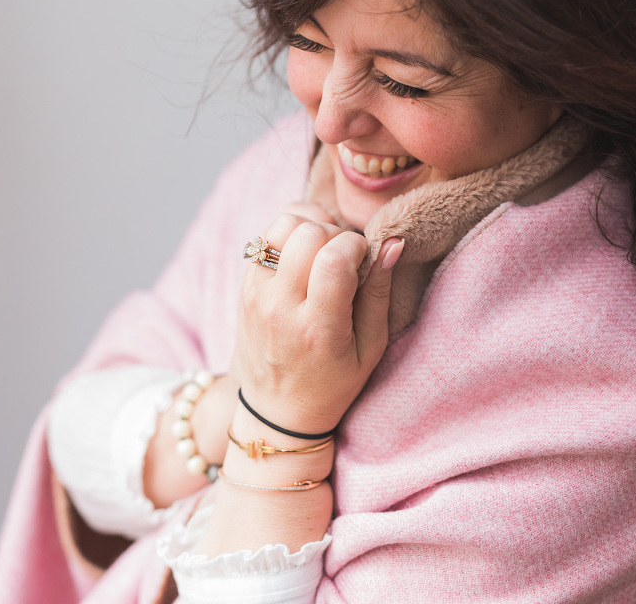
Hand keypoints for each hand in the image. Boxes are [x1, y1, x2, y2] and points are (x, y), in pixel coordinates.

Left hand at [232, 203, 403, 436]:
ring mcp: (256, 294)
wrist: (275, 411)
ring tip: (325, 251)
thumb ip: (379, 292)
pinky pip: (266, 237)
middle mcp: (279, 308)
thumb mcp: (370, 348)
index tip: (365, 260)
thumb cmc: (332, 384)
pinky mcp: (244, 286)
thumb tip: (391, 243)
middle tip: (346, 257)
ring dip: (311, 227)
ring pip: (283, 225)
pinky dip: (291, 236)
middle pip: (308, 233)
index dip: (358, 245)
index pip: (334, 258)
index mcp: (316, 329)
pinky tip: (305, 258)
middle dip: (336, 233)